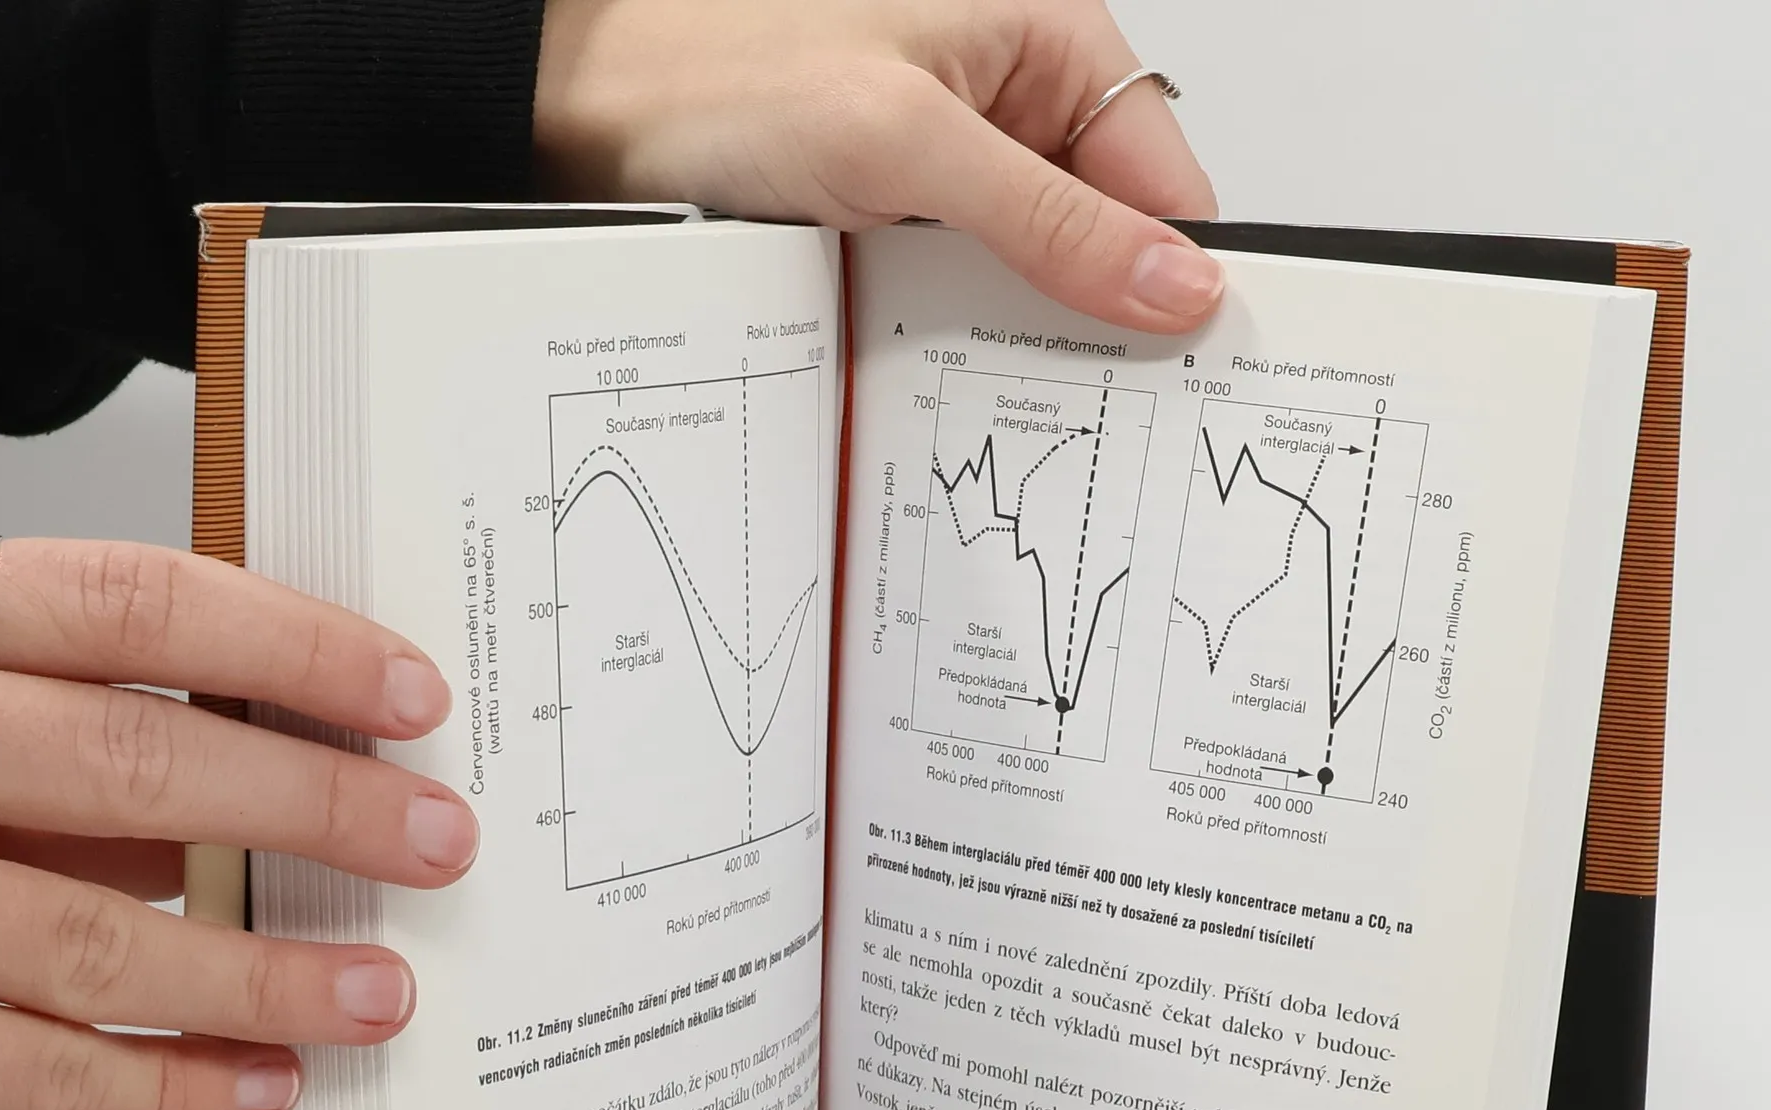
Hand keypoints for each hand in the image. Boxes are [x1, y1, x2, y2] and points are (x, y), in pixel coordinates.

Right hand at [0, 540, 476, 1109]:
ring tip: (379, 996)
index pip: (136, 608)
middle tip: (439, 846)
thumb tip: (313, 771)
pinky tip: (262, 1084)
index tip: (417, 698)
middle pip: (128, 765)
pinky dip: (157, 1088)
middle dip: (309, 811)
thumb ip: (119, 723)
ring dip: (255, 976)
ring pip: (80, 938)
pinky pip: (18, 1070)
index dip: (293, 647)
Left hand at [535, 0, 1222, 332]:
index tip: (1187, 369)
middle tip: (1100, 409)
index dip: (1181, 274)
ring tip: (1016, 398)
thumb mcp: (908, 144)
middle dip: (1103, 317)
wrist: (583, 111)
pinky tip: (949, 374)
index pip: (1163, 175)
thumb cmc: (717, 73)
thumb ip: (1050, 220)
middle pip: (1106, 235)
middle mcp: (1006, 100)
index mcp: (1041, 39)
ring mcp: (951, 166)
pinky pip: (967, 293)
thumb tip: (1176, 281)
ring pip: (1036, 276)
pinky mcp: (901, 219)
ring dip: (1026, 338)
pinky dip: (962, 338)